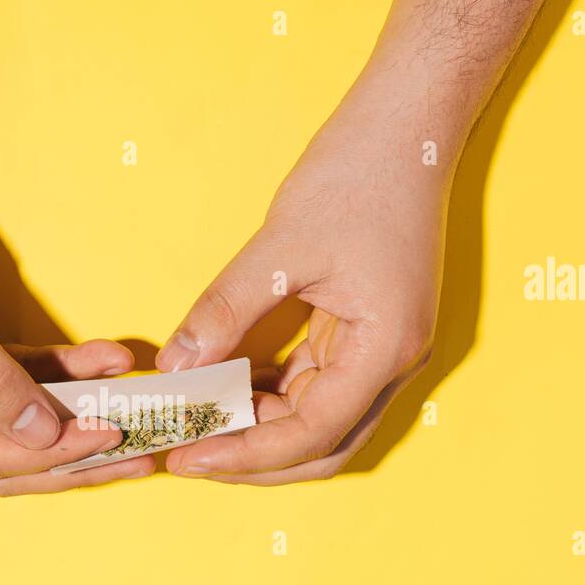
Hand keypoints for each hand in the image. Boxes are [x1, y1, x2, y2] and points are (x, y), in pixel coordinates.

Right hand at [0, 161, 153, 495]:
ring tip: (141, 414)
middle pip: (6, 456)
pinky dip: (62, 371)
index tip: (111, 436)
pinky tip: (108, 361)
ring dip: (78, 415)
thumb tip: (46, 437)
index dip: (49, 453)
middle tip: (142, 455)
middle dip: (75, 456)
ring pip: (19, 423)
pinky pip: (21, 376)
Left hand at [155, 87, 445, 484]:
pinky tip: (222, 389)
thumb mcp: (280, 247)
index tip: (190, 457)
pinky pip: (316, 385)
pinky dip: (271, 396)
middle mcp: (393, 362)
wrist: (408, 124)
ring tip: (197, 427)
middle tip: (189, 456)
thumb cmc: (357, 175)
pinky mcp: (364, 332)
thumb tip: (177, 364)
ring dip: (261, 430)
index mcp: (384, 349)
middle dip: (255, 460)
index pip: (312, 434)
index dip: (247, 455)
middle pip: (323, 446)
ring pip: (319, 422)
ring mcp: (381, 349)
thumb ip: (226, 310)